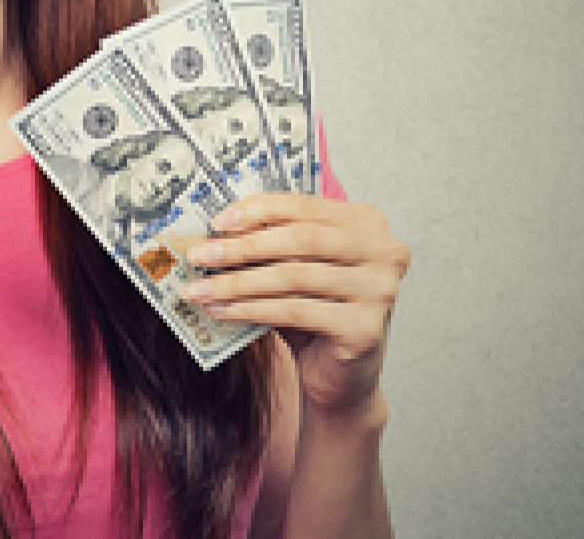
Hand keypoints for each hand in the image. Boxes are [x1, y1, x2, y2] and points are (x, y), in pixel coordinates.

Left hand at [181, 194, 409, 415]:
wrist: (340, 376)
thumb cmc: (314, 312)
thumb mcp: (294, 268)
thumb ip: (271, 243)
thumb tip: (215, 230)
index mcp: (368, 222)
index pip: (305, 206)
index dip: (257, 210)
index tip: (216, 222)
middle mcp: (384, 251)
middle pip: (300, 240)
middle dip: (242, 247)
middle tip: (199, 255)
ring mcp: (380, 290)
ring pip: (293, 277)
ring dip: (238, 283)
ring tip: (200, 289)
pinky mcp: (365, 327)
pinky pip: (296, 311)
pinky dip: (252, 309)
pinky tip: (222, 311)